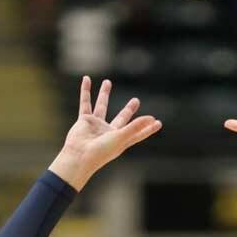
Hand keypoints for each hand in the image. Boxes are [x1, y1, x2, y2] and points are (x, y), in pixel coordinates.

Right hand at [49, 76, 161, 190]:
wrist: (78, 156)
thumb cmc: (101, 151)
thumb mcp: (121, 137)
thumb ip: (135, 127)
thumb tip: (152, 118)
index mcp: (120, 140)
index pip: (138, 132)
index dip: (148, 128)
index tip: (158, 122)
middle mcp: (109, 132)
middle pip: (122, 118)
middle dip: (128, 110)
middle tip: (136, 100)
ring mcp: (96, 126)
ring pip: (101, 106)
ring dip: (104, 94)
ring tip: (107, 82)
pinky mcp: (84, 120)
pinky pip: (85, 103)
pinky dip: (85, 91)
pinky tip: (86, 80)